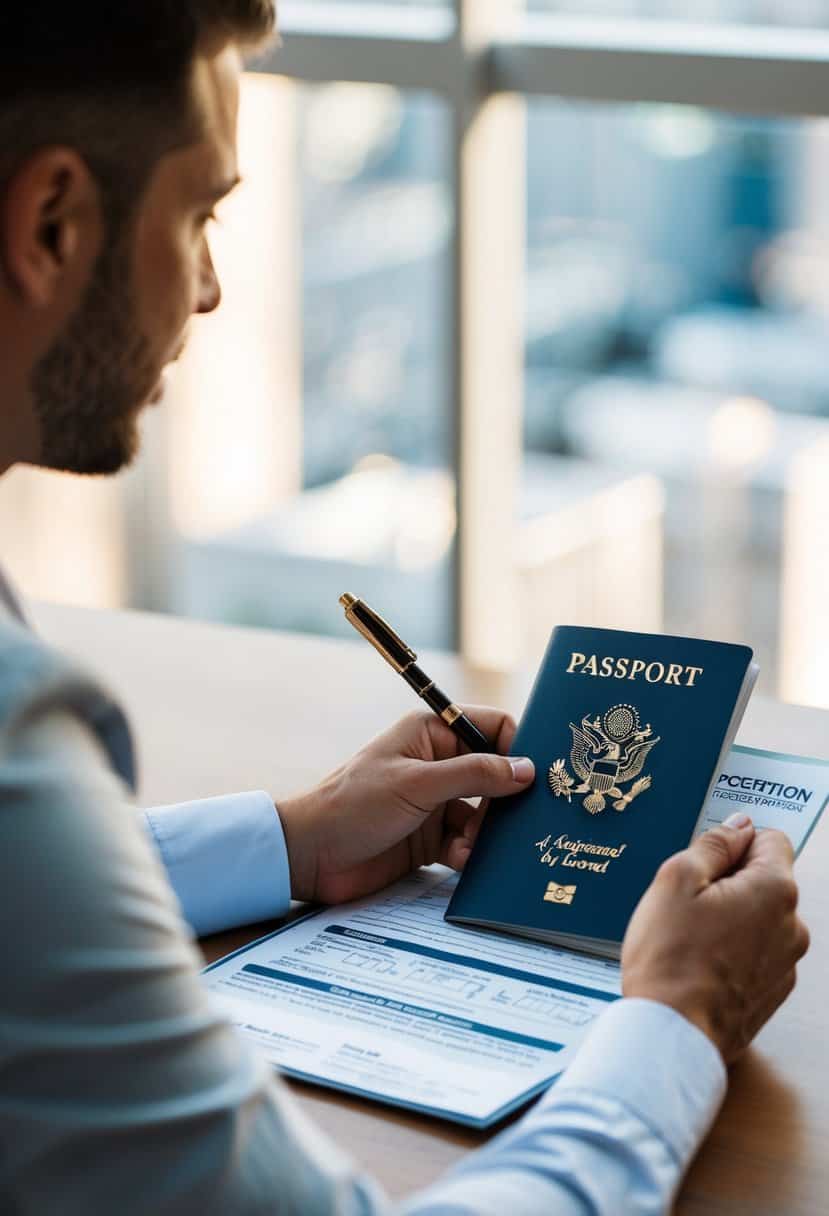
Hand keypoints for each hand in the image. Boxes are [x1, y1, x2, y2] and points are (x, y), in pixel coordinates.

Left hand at [277, 708, 534, 904]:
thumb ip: (474, 775)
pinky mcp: (430, 838)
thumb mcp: (417, 785)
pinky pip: (467, 841)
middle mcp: (438, 763)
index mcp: (432, 733)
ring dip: (486, 831)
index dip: (517, 748)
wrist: (310, 856)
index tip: (536, 777)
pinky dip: (469, 852)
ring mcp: (435, 802)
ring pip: (485, 812)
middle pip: (494, 774)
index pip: (492, 727)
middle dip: (507, 798)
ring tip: (475, 845)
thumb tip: (526, 770)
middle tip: (518, 821)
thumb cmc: (353, 805)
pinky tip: (458, 860)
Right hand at [622, 816, 809, 1063]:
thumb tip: (738, 826)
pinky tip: (700, 963)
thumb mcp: (676, 879)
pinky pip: (756, 953)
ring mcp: (786, 963)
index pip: (771, 839)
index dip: (734, 843)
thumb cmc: (670, 957)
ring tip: (690, 938)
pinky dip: (732, 950)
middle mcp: (792, 926)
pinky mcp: (773, 992)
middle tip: (688, 903)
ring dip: (730, 918)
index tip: (705, 862)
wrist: (672, 1034)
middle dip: (729, 882)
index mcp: (775, 890)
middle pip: (765, 880)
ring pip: (759, 918)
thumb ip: (713, 844)